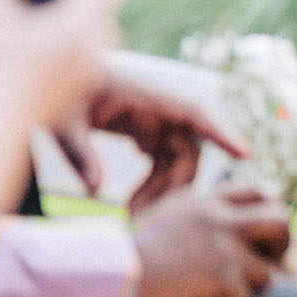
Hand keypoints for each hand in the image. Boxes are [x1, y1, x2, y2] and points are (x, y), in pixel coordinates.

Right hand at [0, 0, 120, 129]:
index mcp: (82, 25)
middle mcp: (91, 55)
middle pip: (100, 13)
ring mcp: (81, 84)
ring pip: (88, 43)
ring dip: (71, 24)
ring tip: (45, 10)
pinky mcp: (66, 104)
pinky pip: (71, 68)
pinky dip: (59, 52)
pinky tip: (33, 46)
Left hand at [63, 60, 249, 212]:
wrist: (50, 76)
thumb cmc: (55, 89)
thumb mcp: (61, 119)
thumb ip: (78, 152)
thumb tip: (94, 190)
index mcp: (143, 94)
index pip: (193, 110)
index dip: (221, 131)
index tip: (245, 154)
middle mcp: (156, 109)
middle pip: (186, 150)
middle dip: (173, 188)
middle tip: (145, 220)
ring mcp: (152, 122)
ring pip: (175, 163)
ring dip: (161, 192)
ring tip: (132, 218)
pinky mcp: (144, 133)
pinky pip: (161, 164)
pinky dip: (151, 186)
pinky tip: (131, 204)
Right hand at [131, 186, 289, 296]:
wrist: (114, 285)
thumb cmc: (139, 254)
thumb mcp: (170, 214)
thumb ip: (207, 207)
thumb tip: (247, 201)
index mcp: (209, 204)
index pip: (259, 191)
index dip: (269, 207)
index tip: (264, 226)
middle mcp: (223, 226)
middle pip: (280, 224)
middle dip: (280, 243)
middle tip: (267, 257)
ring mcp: (228, 259)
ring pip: (265, 275)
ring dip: (246, 287)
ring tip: (207, 291)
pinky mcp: (228, 293)